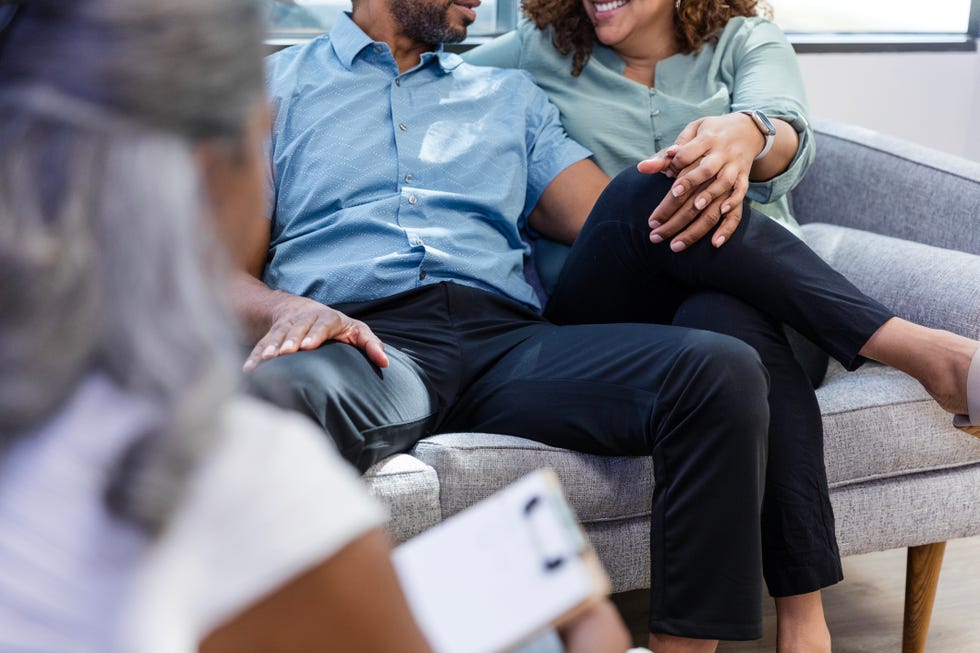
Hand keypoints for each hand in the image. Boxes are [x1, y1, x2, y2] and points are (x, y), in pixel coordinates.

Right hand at [243, 292, 387, 371]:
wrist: (302, 309)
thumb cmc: (337, 326)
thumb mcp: (356, 331)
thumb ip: (370, 344)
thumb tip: (385, 362)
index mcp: (327, 318)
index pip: (321, 325)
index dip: (314, 334)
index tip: (307, 346)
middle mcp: (305, 319)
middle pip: (296, 328)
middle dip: (289, 340)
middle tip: (284, 354)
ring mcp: (286, 325)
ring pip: (277, 335)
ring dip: (270, 348)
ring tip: (265, 361)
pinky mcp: (272, 333)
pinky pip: (262, 344)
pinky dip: (255, 356)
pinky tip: (248, 370)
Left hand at [641, 113, 762, 250]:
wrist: (748, 130)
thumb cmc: (709, 134)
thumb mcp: (689, 133)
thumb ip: (665, 154)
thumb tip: (641, 168)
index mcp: (706, 140)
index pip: (690, 156)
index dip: (681, 173)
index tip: (671, 191)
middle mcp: (722, 156)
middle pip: (702, 180)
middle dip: (679, 206)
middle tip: (656, 227)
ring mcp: (734, 171)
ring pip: (719, 196)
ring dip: (700, 220)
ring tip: (677, 241)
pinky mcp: (742, 184)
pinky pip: (738, 206)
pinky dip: (728, 224)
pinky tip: (714, 242)